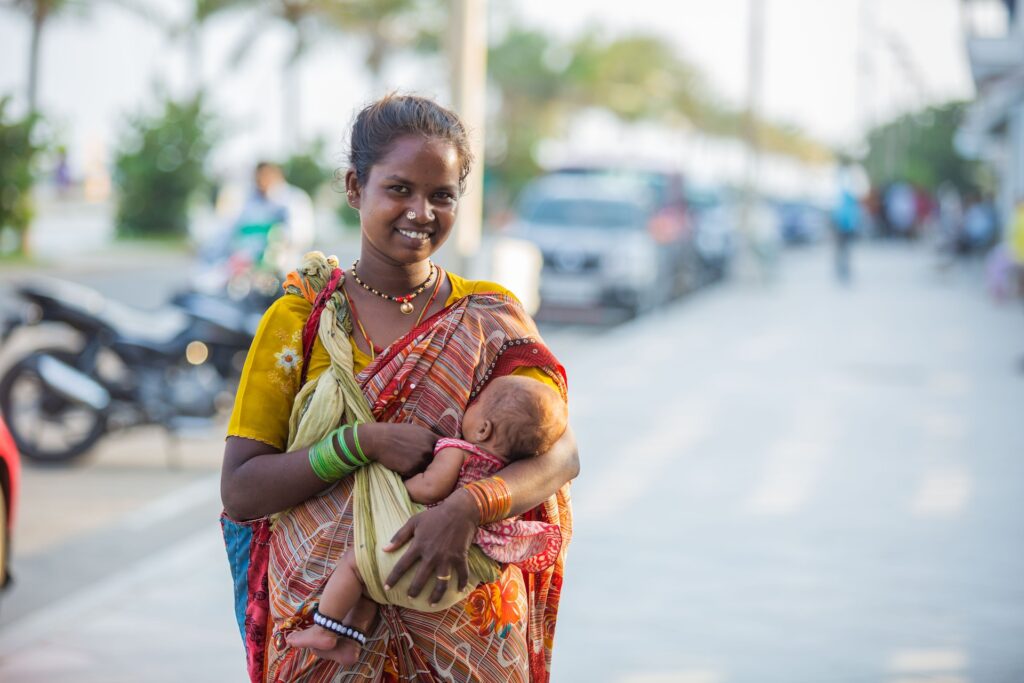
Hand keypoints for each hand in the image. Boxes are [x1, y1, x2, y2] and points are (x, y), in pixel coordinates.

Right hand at [358, 423, 436, 477]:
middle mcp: (428, 448)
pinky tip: (400, 463)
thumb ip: (427, 437)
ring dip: (418, 467)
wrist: (379, 439)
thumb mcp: (414, 429)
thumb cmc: (395, 433)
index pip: (443, 448)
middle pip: (434, 460)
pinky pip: (414, 474)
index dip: (440, 453)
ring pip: (425, 468)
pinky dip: (409, 472)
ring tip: (405, 459)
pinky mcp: (412, 468)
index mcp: (430, 437)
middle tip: (413, 457)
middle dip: (427, 461)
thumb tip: (437, 444)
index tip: (438, 456)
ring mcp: (421, 459)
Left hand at [383, 489, 477, 603]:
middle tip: (410, 597)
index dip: (393, 578)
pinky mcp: (460, 557)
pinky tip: (458, 590)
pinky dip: (461, 583)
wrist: (459, 510)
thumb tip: (384, 549)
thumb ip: (399, 536)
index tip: (386, 588)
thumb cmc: (435, 515)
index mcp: (418, 546)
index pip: (402, 566)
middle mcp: (431, 555)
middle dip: (414, 591)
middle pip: (420, 579)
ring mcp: (446, 558)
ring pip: (440, 583)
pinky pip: (461, 574)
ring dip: (436, 595)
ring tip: (431, 602)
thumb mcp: (414, 522)